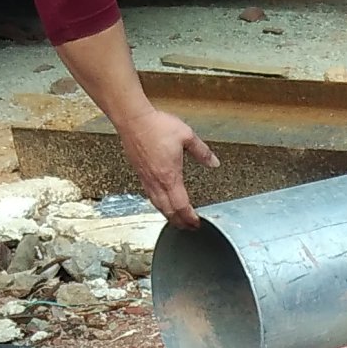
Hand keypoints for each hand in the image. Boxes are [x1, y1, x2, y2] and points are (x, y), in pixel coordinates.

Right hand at [119, 107, 215, 228]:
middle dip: (179, 222)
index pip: (181, 206)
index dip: (189, 218)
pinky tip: (161, 203)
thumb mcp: (186, 136)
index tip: (196, 224)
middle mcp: (156, 182)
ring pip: (158, 205)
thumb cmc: (156, 126)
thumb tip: (213, 162)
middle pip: (168, 211)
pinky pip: (150, 196)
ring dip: (168, 216)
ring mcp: (146, 179)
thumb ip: (202, 151)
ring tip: (176, 220)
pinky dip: (158, 205)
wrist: (133, 120)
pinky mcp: (140, 173)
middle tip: (188, 228)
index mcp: (170, 176)